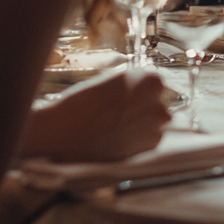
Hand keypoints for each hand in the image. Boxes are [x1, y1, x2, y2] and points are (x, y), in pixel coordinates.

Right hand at [19, 70, 169, 161]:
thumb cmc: (81, 104)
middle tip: (120, 116)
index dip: (140, 91)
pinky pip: (151, 139)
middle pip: (158, 102)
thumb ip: (132, 84)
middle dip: (144, 108)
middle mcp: (159, 98)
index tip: (128, 98)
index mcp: (150, 79)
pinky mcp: (152, 144)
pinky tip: (118, 139)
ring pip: (157, 122)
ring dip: (143, 125)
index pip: (155, 82)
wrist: (63, 133)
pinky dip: (139, 141)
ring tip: (117, 128)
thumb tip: (141, 90)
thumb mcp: (111, 82)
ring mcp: (158, 122)